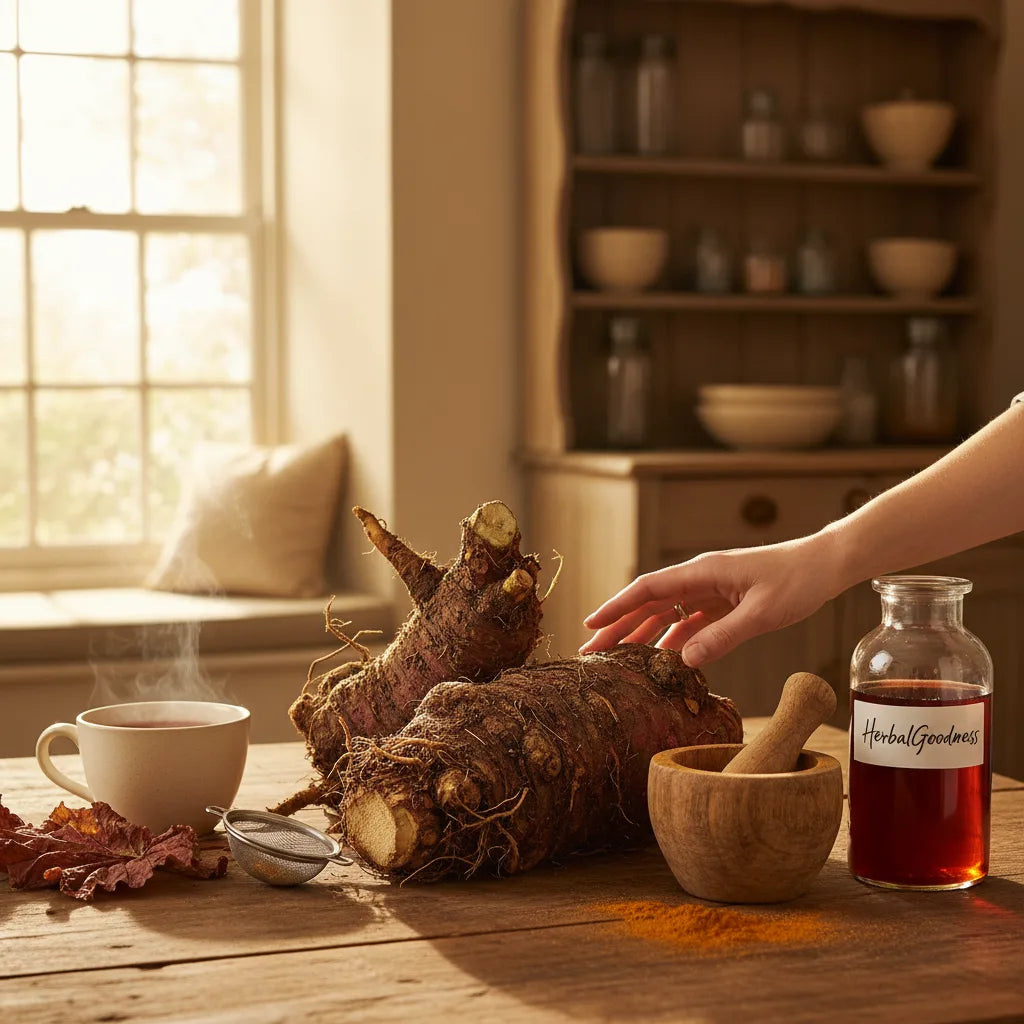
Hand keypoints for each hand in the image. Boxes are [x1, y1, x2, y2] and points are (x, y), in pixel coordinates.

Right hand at [578, 534, 841, 666]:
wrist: (824, 566)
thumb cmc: (797, 582)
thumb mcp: (761, 614)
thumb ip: (722, 636)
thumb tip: (683, 661)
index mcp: (702, 572)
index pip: (647, 588)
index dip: (616, 606)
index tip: (590, 623)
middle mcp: (699, 578)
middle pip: (648, 602)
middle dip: (618, 625)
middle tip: (591, 651)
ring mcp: (709, 589)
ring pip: (665, 612)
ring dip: (640, 633)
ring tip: (616, 658)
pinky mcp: (722, 601)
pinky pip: (688, 621)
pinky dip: (671, 638)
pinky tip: (661, 657)